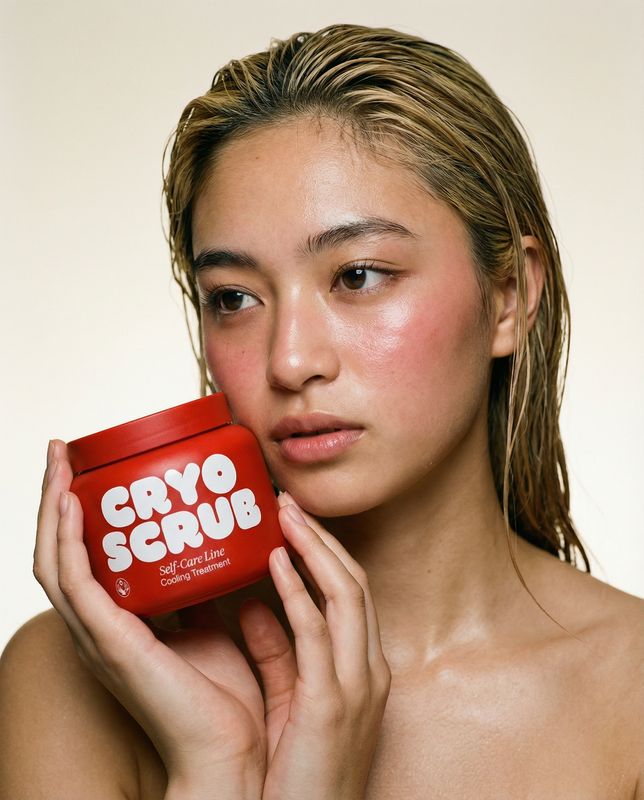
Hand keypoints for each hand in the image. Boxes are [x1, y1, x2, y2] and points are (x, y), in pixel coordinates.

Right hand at [33, 440, 265, 797]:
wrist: (227, 751)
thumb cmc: (219, 696)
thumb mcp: (207, 628)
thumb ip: (200, 594)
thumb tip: (215, 552)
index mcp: (116, 624)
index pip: (78, 559)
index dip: (71, 514)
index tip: (81, 468)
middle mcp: (96, 628)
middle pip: (56, 553)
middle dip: (52, 499)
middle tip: (60, 453)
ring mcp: (97, 637)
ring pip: (52, 562)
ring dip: (49, 509)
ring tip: (58, 465)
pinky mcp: (109, 644)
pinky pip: (74, 585)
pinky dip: (66, 542)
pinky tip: (70, 505)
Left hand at [237, 492, 391, 799]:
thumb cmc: (295, 773)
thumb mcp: (289, 701)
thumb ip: (275, 652)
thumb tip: (253, 603)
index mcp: (362, 668)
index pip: (351, 593)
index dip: (325, 551)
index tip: (294, 520)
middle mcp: (370, 669)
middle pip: (354, 582)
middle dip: (322, 537)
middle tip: (287, 501)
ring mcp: (357, 685)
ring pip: (347, 595)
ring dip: (314, 549)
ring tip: (284, 515)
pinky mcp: (332, 703)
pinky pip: (318, 632)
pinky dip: (300, 591)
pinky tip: (278, 563)